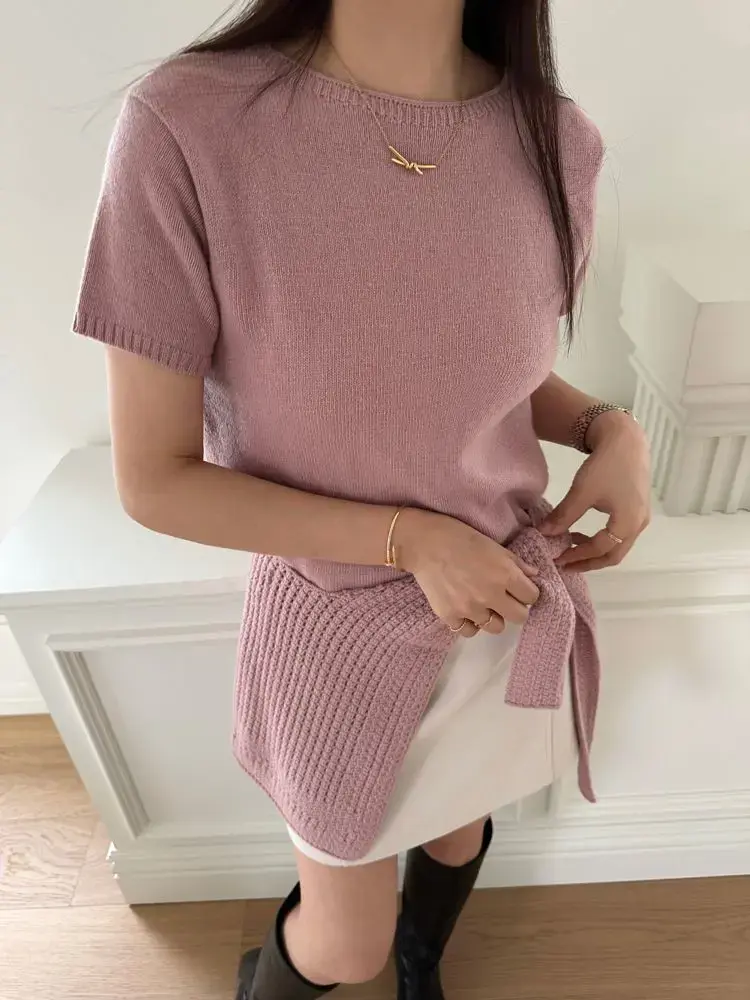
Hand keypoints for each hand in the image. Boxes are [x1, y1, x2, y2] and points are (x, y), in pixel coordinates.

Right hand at [396, 509, 539, 637]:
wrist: (423, 543)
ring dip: (493, 616)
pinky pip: (469, 631)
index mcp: (505, 575)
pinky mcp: (450, 617)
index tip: (518, 588)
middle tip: (504, 598)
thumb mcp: (493, 545)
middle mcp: (491, 595)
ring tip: (482, 603)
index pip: (532, 597)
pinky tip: (465, 609)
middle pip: (519, 617)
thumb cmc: (460, 537)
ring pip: (496, 627)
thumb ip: (516, 563)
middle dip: (515, 607)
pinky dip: (469, 622)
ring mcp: (470, 609)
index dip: (527, 592)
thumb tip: (534, 575)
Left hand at [540, 411, 650, 570]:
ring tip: (571, 545)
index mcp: (627, 523)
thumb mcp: (582, 492)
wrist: (626, 439)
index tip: (557, 558)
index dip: (577, 556)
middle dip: (588, 562)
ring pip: (618, 546)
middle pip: (614, 555)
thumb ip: (564, 515)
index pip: (599, 549)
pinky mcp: (637, 508)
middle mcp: (639, 525)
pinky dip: (602, 539)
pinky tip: (584, 532)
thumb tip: (543, 533)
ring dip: (595, 551)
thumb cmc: (606, 466)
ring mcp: (641, 517)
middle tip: (565, 563)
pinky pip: (620, 535)